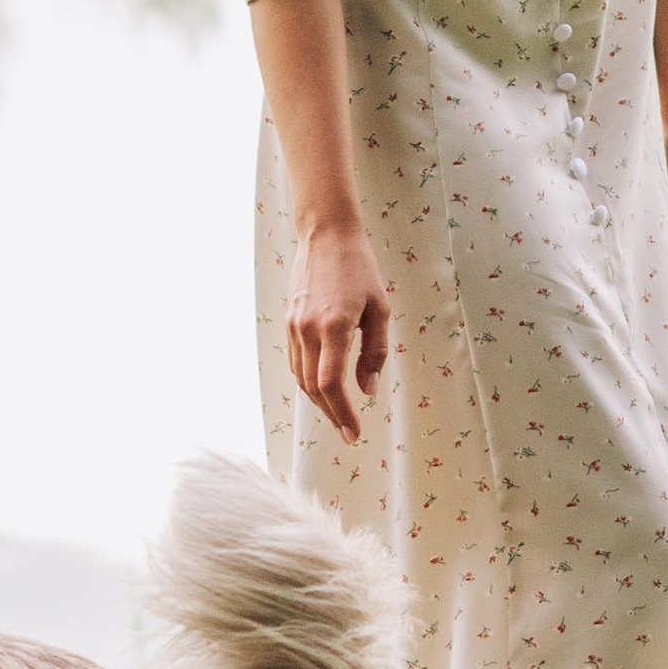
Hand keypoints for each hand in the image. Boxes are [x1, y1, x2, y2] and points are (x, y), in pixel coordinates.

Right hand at [287, 219, 391, 439]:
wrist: (326, 235)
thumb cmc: (360, 269)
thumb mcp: (379, 309)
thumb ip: (374, 352)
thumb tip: (368, 390)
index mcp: (334, 326)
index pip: (331, 383)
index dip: (342, 413)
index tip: (353, 433)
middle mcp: (308, 329)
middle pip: (314, 387)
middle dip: (331, 414)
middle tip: (348, 432)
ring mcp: (294, 326)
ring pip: (301, 378)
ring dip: (319, 401)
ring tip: (338, 414)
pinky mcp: (288, 322)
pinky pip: (295, 362)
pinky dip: (308, 381)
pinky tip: (323, 388)